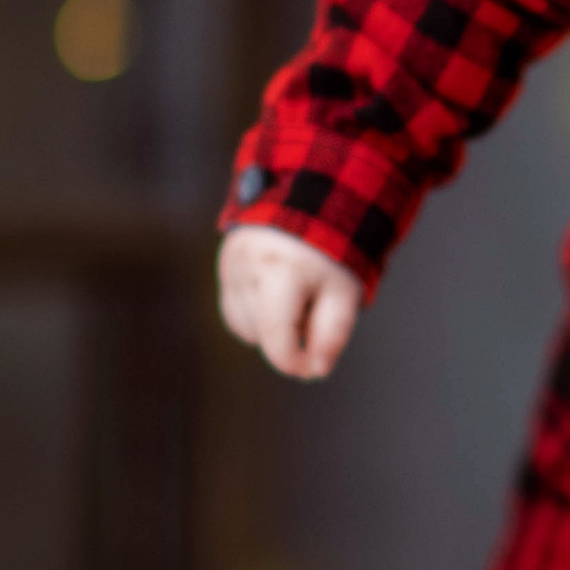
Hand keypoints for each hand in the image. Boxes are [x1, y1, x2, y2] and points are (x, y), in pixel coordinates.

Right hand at [218, 226, 363, 377]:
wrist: (311, 198)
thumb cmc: (333, 250)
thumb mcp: (344, 292)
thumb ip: (332, 333)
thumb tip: (317, 371)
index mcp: (279, 272)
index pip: (277, 341)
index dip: (297, 363)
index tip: (314, 367)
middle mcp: (247, 267)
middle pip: (261, 335)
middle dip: (288, 336)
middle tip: (314, 313)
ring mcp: (230, 264)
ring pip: (244, 325)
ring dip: (270, 324)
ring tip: (297, 295)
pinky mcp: (225, 264)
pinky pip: (236, 309)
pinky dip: (257, 312)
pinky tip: (278, 293)